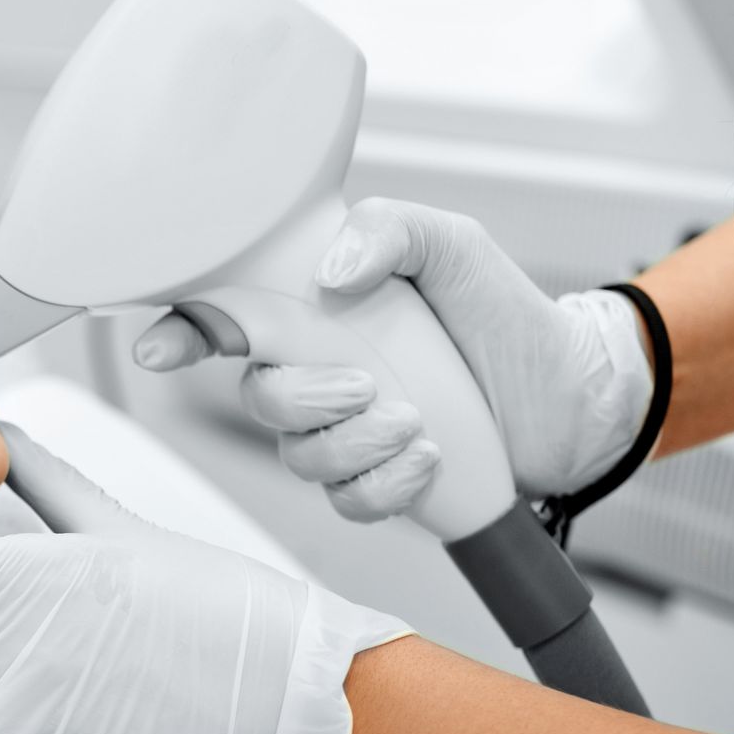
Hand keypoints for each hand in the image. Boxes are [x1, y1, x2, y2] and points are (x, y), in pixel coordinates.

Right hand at [133, 196, 654, 521]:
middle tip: (366, 387)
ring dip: (356, 445)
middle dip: (305, 401)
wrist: (573, 393)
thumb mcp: (454, 246)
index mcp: (317, 312)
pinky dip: (386, 486)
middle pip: (258, 399)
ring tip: (417, 425)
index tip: (160, 350)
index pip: (226, 320)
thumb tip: (330, 275)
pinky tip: (429, 459)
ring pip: (299, 457)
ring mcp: (343, 433)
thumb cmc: (504, 316)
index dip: (180, 333)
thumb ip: (389, 231)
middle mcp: (318, 374)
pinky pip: (347, 502)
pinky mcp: (376, 484)